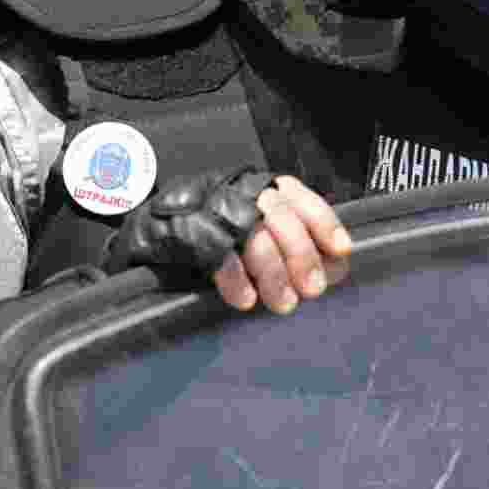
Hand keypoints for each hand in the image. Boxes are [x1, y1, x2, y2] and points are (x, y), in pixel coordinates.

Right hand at [104, 170, 351, 314]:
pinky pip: (219, 256)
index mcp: (255, 185)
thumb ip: (289, 239)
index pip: (297, 196)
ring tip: (283, 303)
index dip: (323, 222)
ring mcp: (209, 210)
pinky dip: (237, 282)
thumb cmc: (207, 232)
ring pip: (254, 236)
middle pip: (280, 217)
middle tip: (312, 290)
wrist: (146, 229)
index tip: (342, 251)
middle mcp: (235, 191)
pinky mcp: (185, 234)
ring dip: (274, 275)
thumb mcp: (251, 226)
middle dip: (301, 256)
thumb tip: (333, 265)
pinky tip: (246, 300)